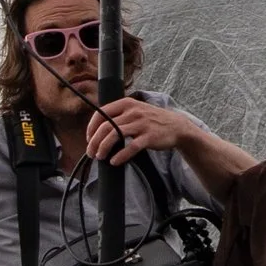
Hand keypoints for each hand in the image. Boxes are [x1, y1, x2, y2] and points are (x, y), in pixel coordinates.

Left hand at [84, 95, 201, 165]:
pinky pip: (131, 147)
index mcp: (127, 103)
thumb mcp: (135, 110)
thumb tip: (97, 130)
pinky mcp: (149, 136)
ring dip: (103, 148)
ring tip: (100, 157)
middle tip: (91, 152)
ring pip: (115, 135)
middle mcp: (133, 111)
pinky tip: (114, 161)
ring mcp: (142, 123)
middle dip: (94, 141)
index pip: (101, 113)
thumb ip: (118, 116)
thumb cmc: (152, 120)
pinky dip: (120, 156)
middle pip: (105, 126)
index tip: (89, 139)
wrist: (176, 126)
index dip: (91, 127)